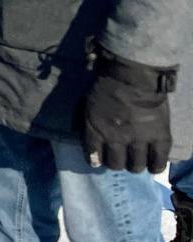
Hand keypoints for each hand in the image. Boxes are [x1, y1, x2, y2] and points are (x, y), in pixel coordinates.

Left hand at [82, 47, 176, 172]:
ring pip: (136, 165)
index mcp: (95, 130)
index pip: (93, 156)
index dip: (96, 159)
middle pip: (115, 164)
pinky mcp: (159, 137)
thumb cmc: (106, 86)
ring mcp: (139, 139)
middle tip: (120, 157)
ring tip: (135, 160)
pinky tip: (153, 165)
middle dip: (116, 163)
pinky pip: (158, 161)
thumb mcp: (85, 104)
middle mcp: (116, 139)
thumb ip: (82, 121)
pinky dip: (156, 166)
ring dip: (134, 164)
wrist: (132, 75)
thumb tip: (81, 136)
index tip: (99, 159)